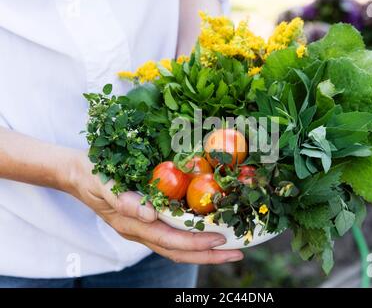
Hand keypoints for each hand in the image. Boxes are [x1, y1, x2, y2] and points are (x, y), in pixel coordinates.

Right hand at [64, 151, 243, 263]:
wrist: (77, 173)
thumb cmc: (92, 173)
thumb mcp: (103, 181)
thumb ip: (122, 199)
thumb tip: (148, 215)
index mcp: (131, 224)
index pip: (169, 240)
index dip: (195, 242)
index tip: (219, 240)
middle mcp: (139, 231)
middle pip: (178, 251)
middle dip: (208, 255)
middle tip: (237, 252)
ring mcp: (142, 229)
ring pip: (176, 247)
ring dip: (204, 251)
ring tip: (229, 249)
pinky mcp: (145, 222)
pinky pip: (172, 236)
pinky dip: (193, 239)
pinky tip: (208, 233)